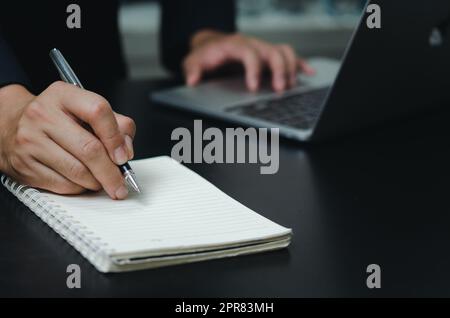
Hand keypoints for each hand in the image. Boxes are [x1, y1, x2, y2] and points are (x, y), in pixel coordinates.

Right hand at [0, 82, 135, 199]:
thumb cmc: (59, 119)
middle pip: (89, 149)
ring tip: (102, 181)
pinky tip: (82, 182)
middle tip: (121, 184)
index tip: (124, 156)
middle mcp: (43, 115)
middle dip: (111, 173)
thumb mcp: (86, 110)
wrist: (14, 126)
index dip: (116, 138)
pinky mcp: (25, 165)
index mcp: (63, 95)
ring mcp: (31, 141)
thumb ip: (115, 125)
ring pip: (77, 172)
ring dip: (97, 182)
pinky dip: (80, 188)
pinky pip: (63, 185)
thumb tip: (126, 151)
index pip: (98, 111)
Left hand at [183, 30, 315, 92]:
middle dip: (279, 71)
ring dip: (291, 69)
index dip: (253, 69)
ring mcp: (264, 49)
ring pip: (285, 52)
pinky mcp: (270, 56)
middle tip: (278, 90)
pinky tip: (309, 73)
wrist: (213, 46)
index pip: (249, 53)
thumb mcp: (194, 61)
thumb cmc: (206, 55)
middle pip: (273, 52)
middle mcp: (253, 44)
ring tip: (290, 87)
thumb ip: (192, 70)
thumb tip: (192, 80)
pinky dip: (300, 65)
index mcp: (236, 45)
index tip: (253, 87)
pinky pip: (290, 57)